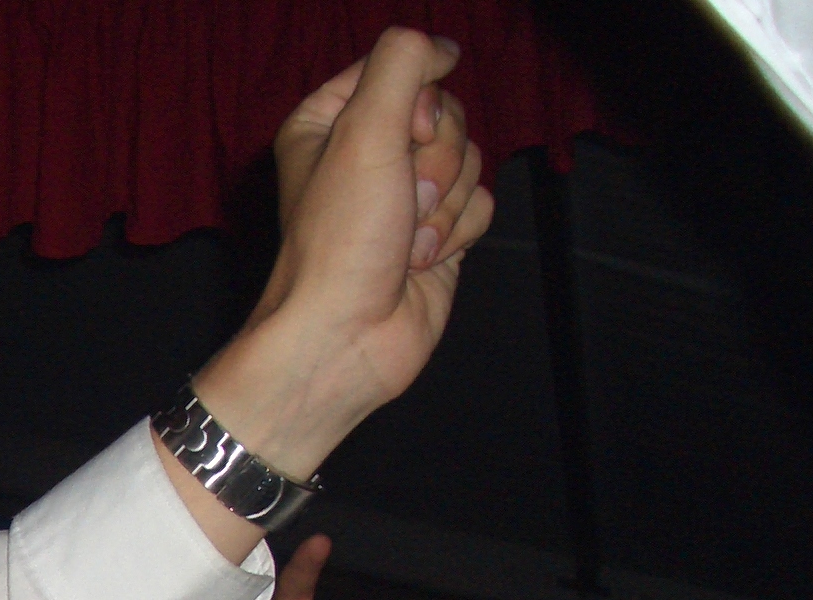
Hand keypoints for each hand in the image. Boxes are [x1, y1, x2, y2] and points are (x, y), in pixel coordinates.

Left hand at [186, 30, 494, 494]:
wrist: (346, 337)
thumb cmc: (342, 240)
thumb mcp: (365, 128)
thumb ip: (403, 62)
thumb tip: (441, 48)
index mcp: (330, 120)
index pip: (403, 68)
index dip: (416, 103)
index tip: (401, 135)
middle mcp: (366, 154)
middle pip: (446, 114)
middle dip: (437, 159)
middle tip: (403, 199)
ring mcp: (403, 197)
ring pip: (471, 158)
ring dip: (446, 202)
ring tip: (404, 241)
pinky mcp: (436, 235)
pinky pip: (482, 203)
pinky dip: (458, 232)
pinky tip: (420, 262)